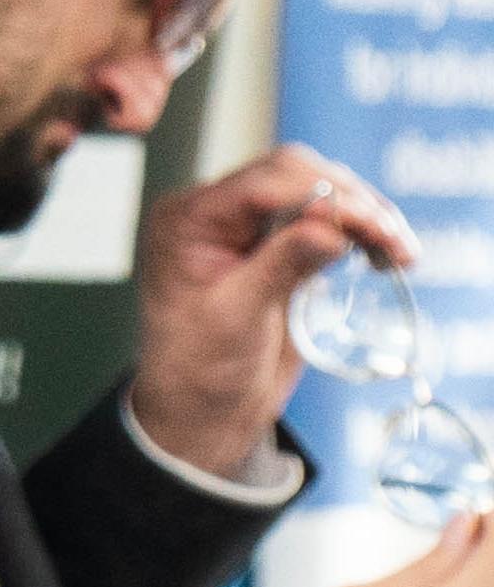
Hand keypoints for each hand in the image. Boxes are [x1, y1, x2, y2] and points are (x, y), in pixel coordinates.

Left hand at [128, 146, 410, 477]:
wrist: (201, 411)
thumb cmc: (199, 370)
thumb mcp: (236, 319)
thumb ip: (280, 266)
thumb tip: (330, 225)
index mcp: (188, 221)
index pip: (264, 183)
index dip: (325, 196)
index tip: (373, 226)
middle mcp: (214, 212)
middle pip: (295, 174)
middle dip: (351, 201)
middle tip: (394, 242)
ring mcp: (247, 226)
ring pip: (317, 190)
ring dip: (364, 214)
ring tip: (398, 253)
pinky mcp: (276, 245)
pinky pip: (325, 219)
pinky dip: (358, 230)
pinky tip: (382, 254)